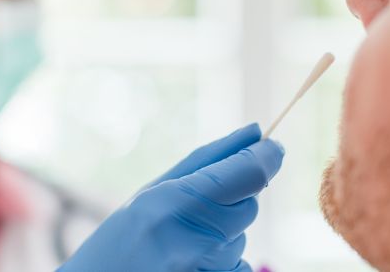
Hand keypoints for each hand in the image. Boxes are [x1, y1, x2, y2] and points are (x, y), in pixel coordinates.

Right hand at [59, 124, 284, 271]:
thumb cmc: (118, 240)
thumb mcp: (152, 191)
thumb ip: (208, 160)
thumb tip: (254, 132)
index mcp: (177, 202)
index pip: (249, 173)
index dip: (266, 156)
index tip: (271, 147)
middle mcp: (195, 239)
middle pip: (249, 204)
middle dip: (234, 197)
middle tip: (198, 204)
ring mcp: (207, 270)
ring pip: (242, 235)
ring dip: (224, 231)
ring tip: (182, 240)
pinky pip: (239, 264)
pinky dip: (222, 259)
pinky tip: (189, 261)